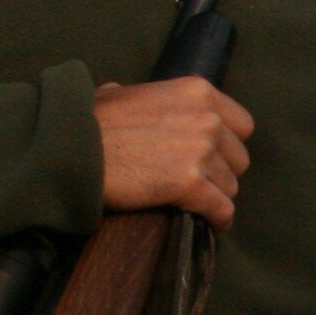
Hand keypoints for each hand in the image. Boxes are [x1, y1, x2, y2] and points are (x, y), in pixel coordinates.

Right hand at [94, 76, 254, 226]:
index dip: (228, 143)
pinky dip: (218, 218)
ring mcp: (201, 151)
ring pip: (230, 185)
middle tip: (200, 181)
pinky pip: (221, 208)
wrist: (74, 148)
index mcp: (197, 92)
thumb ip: (141, 97)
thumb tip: (125, 94)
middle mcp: (208, 119)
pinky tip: (212, 222)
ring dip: (215, 195)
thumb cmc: (91, 120)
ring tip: (197, 202)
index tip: (214, 155)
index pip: (241, 124)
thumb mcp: (121, 94)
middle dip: (221, 171)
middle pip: (238, 157)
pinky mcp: (191, 184)